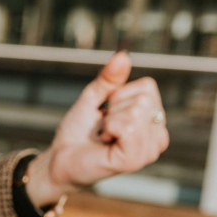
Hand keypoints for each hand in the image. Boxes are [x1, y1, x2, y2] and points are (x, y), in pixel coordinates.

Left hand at [24, 51, 170, 207]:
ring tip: (104, 136)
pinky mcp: (134, 160)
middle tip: (103, 127)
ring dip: (111, 120)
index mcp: (152, 118)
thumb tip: (122, 56)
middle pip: (144, 98)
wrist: (59, 158)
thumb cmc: (78, 131)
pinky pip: (128, 128)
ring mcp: (148, 149)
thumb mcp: (93, 98)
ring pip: (137, 111)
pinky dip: (110, 129)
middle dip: (115, 107)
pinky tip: (105, 142)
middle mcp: (157, 134)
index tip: (106, 111)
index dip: (119, 94)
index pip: (148, 86)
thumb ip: (109, 79)